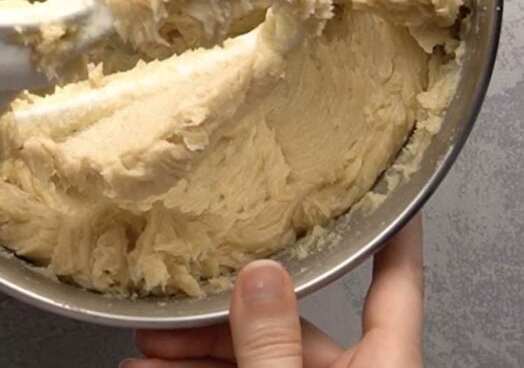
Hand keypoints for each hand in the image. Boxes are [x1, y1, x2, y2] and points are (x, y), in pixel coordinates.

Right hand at [126, 215, 422, 367]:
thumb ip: (276, 350)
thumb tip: (260, 274)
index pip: (396, 282)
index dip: (396, 231)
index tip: (390, 188)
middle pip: (291, 323)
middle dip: (220, 317)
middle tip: (167, 318)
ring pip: (254, 359)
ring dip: (196, 357)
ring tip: (142, 355)